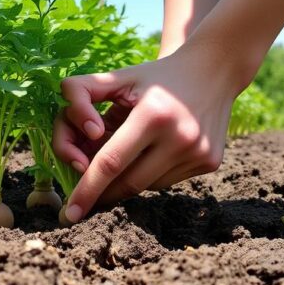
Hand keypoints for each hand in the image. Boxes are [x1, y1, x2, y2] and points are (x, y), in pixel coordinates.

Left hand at [53, 39, 247, 222]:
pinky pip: (166, 182)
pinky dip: (150, 174)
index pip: (111, 162)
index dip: (86, 190)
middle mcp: (180, 137)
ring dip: (127, 180)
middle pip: (127, 183)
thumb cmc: (155, 76)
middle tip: (83, 199)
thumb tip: (68, 132)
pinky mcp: (210, 163)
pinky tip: (155, 151)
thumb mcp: (119, 77)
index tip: (68, 214)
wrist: (215, 70)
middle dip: (102, 193)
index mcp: (153, 114)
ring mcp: (199, 153)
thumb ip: (82, 93)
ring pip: (146, 186)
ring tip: (129, 153)